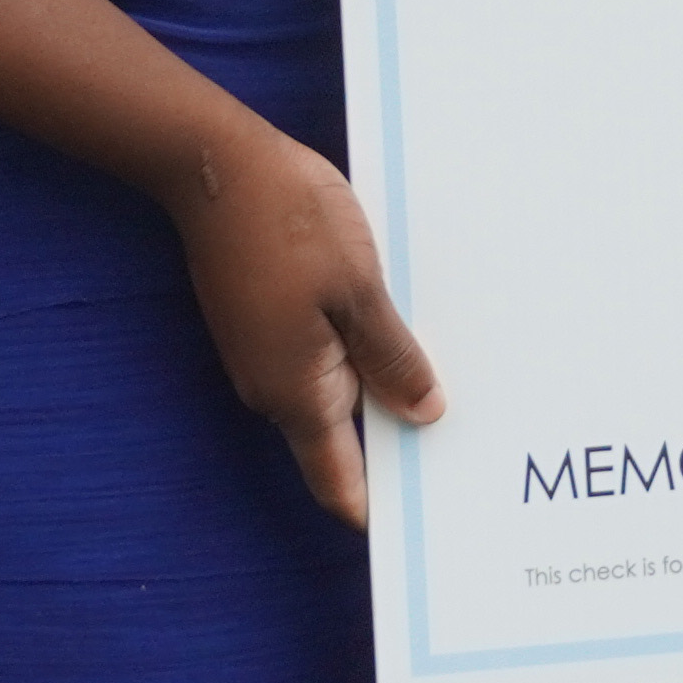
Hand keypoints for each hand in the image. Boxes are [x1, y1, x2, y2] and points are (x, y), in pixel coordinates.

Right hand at [168, 117, 444, 529]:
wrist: (215, 163)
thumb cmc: (287, 219)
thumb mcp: (359, 288)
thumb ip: (391, 359)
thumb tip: (423, 416)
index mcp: (296, 392)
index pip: (339, 481)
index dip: (381, 507)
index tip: (428, 518)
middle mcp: (273, 385)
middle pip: (343, 436)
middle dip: (398, 434)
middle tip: (468, 433)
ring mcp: (265, 351)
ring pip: (337, 387)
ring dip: (383, 381)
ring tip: (449, 369)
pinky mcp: (265, 317)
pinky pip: (322, 351)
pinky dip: (361, 346)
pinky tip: (400, 321)